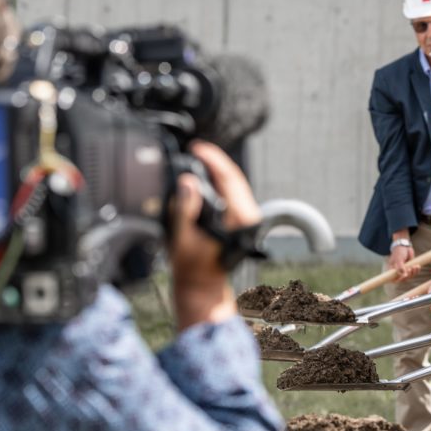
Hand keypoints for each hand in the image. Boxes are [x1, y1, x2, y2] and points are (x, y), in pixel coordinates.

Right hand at [171, 141, 259, 325]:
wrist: (202, 282)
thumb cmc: (191, 264)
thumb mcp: (182, 238)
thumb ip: (184, 210)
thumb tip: (187, 182)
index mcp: (239, 220)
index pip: (230, 179)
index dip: (214, 160)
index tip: (198, 148)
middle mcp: (248, 216)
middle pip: (234, 178)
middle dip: (215, 160)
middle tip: (195, 148)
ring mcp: (246, 216)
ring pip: (234, 183)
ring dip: (216, 169)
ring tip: (198, 156)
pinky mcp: (240, 217)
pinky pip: (231, 192)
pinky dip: (218, 181)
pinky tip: (205, 174)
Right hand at [387, 236, 418, 281]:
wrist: (404, 246)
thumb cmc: (399, 252)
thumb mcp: (399, 259)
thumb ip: (400, 267)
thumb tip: (404, 275)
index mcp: (392, 270)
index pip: (394, 280)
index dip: (399, 280)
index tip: (404, 276)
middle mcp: (398, 272)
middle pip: (403, 279)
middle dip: (408, 275)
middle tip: (410, 268)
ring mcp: (405, 270)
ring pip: (409, 276)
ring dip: (413, 273)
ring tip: (415, 266)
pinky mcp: (410, 268)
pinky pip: (414, 273)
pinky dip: (416, 271)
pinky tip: (418, 266)